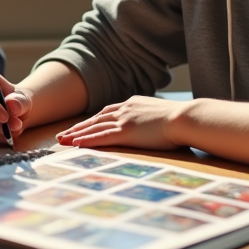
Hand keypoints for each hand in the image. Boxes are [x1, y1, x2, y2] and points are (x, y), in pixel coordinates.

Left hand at [55, 96, 185, 150]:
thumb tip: (156, 127)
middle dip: (78, 127)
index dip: (92, 120)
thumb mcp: (164, 115)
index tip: (81, 126)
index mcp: (134, 104)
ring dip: (76, 134)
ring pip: (94, 127)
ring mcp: (125, 120)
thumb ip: (153, 120)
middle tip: (63, 135)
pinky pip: (102, 137)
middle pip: (95, 119)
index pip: (107, 112)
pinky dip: (87, 140)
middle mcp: (126, 109)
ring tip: (62, 141)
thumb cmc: (182, 120)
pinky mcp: (126, 132)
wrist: (186, 117)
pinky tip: (76, 144)